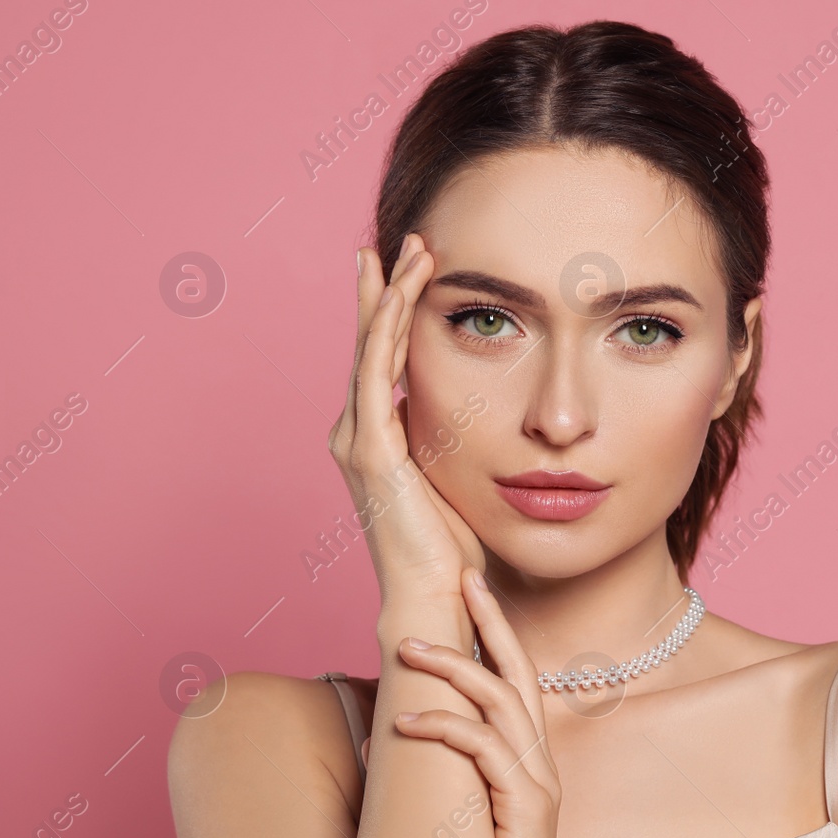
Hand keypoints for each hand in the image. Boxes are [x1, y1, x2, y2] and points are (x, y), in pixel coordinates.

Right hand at [331, 234, 483, 610]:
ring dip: (393, 293)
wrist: (432, 596)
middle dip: (388, 288)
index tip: (417, 271)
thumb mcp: (457, 481)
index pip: (387, 360)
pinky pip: (378, 370)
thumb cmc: (452, 552)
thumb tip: (477, 417)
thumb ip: (454, 445)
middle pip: (372, 342)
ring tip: (411, 248)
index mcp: (380, 439)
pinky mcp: (371, 448)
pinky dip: (390, 326)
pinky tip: (404, 291)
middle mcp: (359, 432)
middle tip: (405, 241)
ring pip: (373, 346)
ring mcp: (360, 438)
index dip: (399, 313)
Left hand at [391, 566, 568, 837]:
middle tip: (454, 579)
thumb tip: (390, 728)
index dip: (496, 627)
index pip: (516, 674)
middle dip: (487, 620)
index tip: (470, 583)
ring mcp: (538, 782)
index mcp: (529, 756)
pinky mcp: (528, 807)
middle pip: (517, 670)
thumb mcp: (465, 811)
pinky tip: (405, 721)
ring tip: (406, 647)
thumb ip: (446, 767)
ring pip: (500, 702)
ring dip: (452, 667)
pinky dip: (444, 728)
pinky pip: (485, 751)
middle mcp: (540, 760)